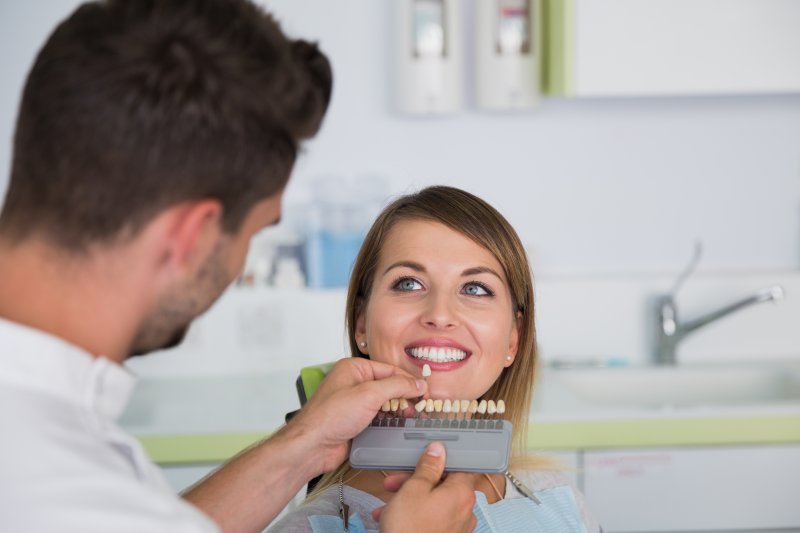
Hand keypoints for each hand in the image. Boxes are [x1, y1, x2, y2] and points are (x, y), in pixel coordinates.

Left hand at [288, 357, 425, 474]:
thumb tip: (418, 383)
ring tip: (414, 417)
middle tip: (422, 407)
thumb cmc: (330, 416)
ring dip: (399, 409)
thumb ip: (397, 386)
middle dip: (405, 396)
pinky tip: (400, 425)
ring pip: (384, 402)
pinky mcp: (355, 421)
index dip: (409, 381)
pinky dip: (390, 420)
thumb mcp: (369, 394)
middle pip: (388, 386)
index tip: (425, 392)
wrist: (313, 446)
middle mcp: (354, 383)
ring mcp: (354, 403)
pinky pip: (378, 417)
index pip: (389, 370)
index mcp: (354, 368)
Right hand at [375, 442, 476, 532]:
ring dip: (411, 499)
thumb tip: (438, 450)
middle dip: (417, 481)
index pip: (459, 466)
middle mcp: (466, 511)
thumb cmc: (409, 528)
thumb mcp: (413, 489)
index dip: (440, 461)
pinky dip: (416, 515)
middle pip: (443, 486)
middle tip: (395, 482)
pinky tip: (391, 518)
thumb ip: (427, 467)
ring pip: (435, 504)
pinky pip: (433, 520)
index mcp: (462, 493)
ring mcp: (458, 528)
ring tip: (388, 504)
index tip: (424, 460)